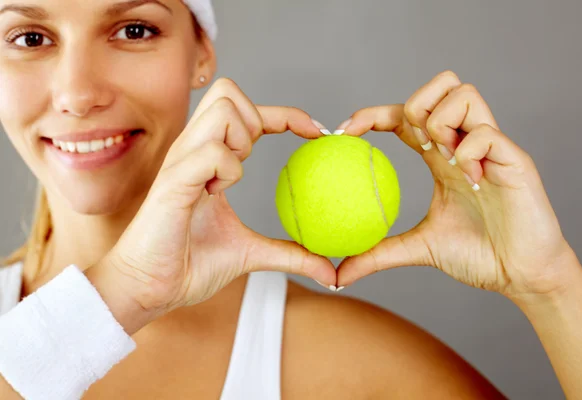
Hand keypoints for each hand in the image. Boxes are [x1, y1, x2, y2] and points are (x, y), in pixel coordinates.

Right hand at [93, 78, 336, 322]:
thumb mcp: (250, 253)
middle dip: (255, 118)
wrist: (149, 289)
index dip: (286, 115)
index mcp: (208, 158)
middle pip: (228, 91)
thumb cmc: (188, 264)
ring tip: (230, 178)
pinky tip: (215, 193)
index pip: (247, 112)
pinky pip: (211, 151)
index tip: (317, 134)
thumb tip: (329, 270)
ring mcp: (181, 162)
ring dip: (241, 139)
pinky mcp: (173, 181)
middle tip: (251, 159)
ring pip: (222, 109)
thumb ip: (289, 254)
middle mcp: (192, 150)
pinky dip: (227, 168)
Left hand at [336, 70, 576, 301]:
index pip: (405, 117)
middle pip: (441, 85)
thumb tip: (340, 274)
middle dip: (416, 104)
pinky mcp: (514, 159)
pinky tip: (472, 181)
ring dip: (443, 123)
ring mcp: (491, 148)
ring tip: (444, 159)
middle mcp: (465, 144)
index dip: (373, 115)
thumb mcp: (419, 248)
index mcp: (441, 157)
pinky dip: (469, 152)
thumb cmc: (478, 254)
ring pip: (464, 94)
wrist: (522, 274)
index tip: (343, 132)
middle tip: (414, 144)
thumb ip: (380, 253)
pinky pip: (486, 134)